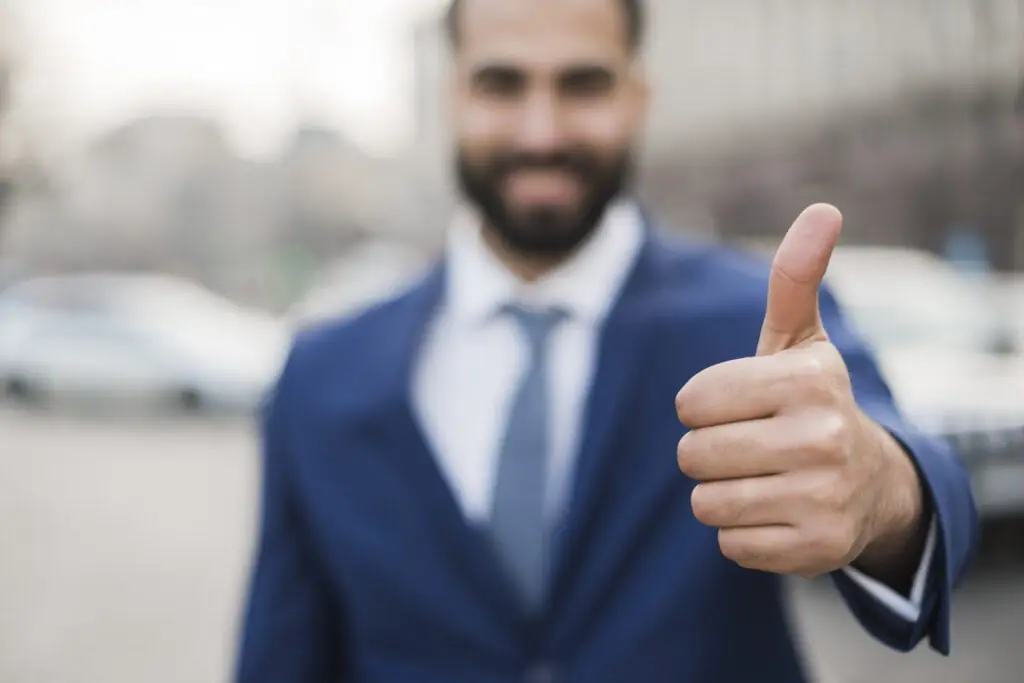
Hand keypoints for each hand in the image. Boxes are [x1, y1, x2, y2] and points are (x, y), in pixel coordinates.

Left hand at [675, 204, 925, 580]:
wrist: (870, 487)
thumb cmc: (811, 404)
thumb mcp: (802, 342)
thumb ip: (795, 279)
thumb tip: (823, 209)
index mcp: (809, 380)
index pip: (692, 402)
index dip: (703, 406)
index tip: (738, 406)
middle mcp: (823, 438)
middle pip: (692, 455)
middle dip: (707, 452)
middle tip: (748, 447)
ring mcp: (823, 498)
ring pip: (705, 502)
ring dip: (720, 493)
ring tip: (762, 479)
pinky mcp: (816, 550)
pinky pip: (728, 544)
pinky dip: (741, 532)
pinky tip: (777, 513)